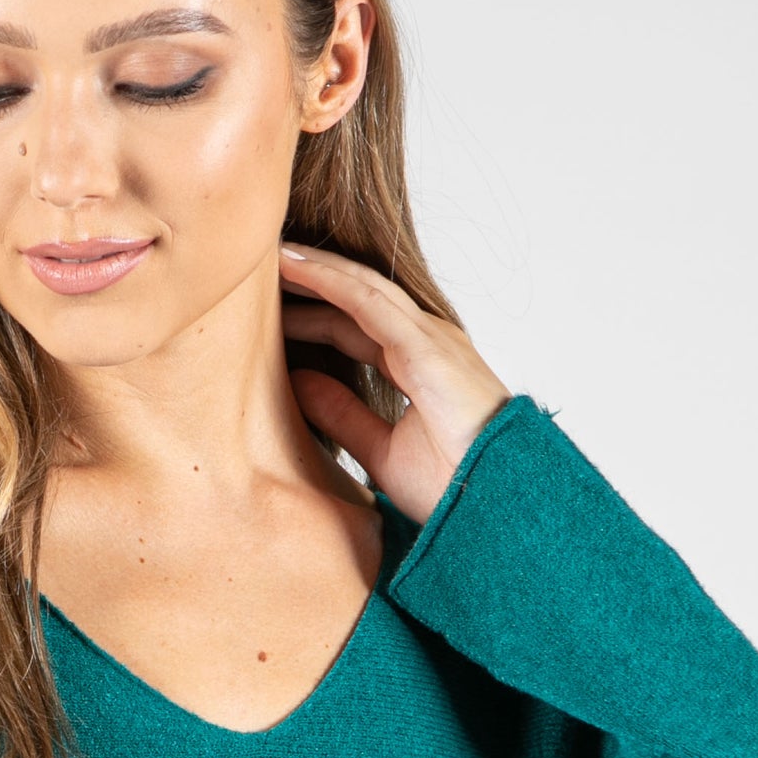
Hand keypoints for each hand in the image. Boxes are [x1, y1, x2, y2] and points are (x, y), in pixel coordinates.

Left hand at [279, 242, 511, 522]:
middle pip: (355, 297)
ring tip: (270, 252)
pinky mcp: (426, 345)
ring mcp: (429, 338)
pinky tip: (294, 267)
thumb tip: (298, 383)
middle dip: (311, 279)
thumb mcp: (380, 449)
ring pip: (359, 287)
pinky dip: (328, 280)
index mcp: (417, 364)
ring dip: (313, 268)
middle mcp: (426, 341)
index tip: (268, 306)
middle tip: (261, 264)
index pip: (353, 325)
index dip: (312, 313)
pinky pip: (367, 301)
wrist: (496, 505)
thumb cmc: (452, 485)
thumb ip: (342, 414)